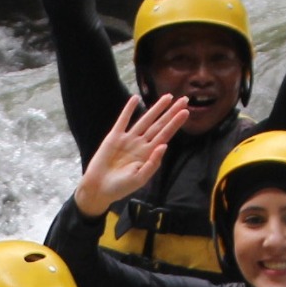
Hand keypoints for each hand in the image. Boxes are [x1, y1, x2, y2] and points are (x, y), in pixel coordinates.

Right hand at [73, 94, 188, 216]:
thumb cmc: (120, 187)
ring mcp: (128, 139)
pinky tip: (135, 99)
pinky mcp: (114, 137)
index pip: (165, 135)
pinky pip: (123, 120)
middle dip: (171, 113)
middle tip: (185, 99)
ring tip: (168, 97)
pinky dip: (128, 110)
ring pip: (145, 120)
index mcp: (149, 154)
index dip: (175, 123)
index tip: (186, 112)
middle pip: (159, 125)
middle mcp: (141, 144)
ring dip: (156, 108)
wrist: (100, 188)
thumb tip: (165, 145)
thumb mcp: (140, 179)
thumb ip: (153, 163)